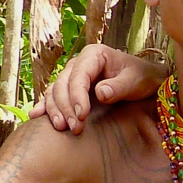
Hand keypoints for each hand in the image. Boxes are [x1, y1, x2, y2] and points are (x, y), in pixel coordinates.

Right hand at [30, 44, 167, 134]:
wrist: (146, 81)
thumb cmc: (142, 78)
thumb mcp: (136, 81)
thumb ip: (119, 87)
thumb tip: (100, 93)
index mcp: (94, 55)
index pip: (79, 76)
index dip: (77, 96)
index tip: (82, 115)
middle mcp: (79, 63)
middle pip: (63, 84)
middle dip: (66, 107)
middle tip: (75, 128)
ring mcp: (72, 75)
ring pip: (55, 91)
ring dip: (56, 110)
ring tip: (62, 127)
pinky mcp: (71, 89)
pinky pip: (54, 96)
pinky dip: (45, 106)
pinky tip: (36, 116)